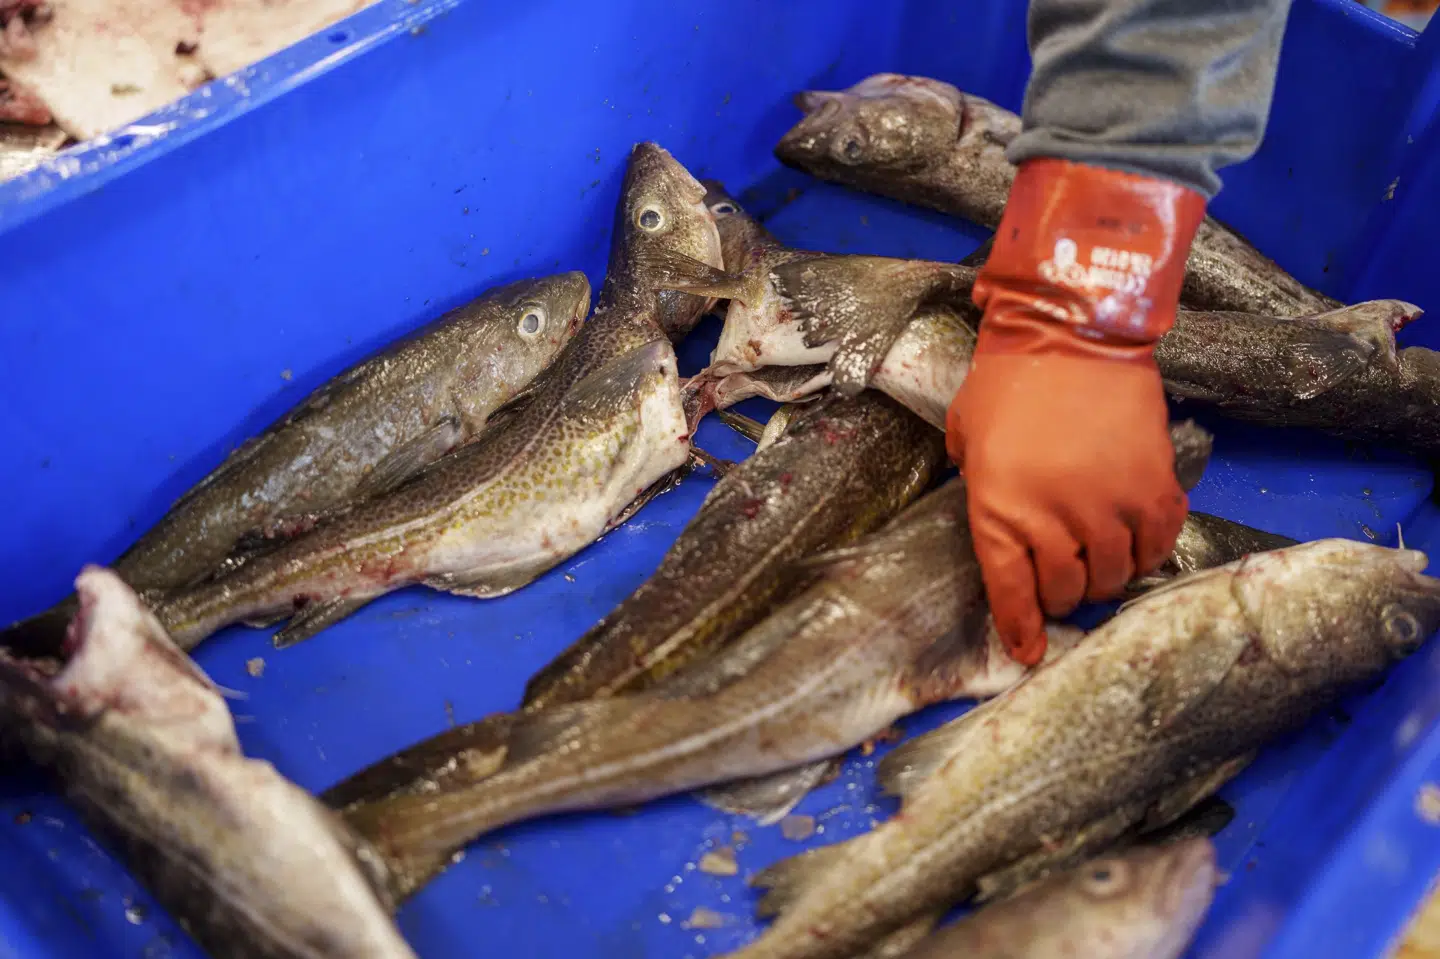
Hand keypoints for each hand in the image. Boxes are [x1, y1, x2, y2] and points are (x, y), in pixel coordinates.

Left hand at [949, 158, 1205, 664]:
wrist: (1073, 328)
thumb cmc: (1008, 376)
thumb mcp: (968, 432)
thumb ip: (976, 478)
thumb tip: (994, 509)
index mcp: (999, 510)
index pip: (1011, 592)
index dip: (1021, 629)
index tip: (1028, 652)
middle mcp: (1054, 520)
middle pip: (1066, 590)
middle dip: (1061, 597)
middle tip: (1061, 584)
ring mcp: (1108, 506)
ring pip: (1114, 575)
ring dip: (1104, 578)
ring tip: (1098, 563)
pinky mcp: (1154, 488)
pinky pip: (1157, 545)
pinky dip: (1147, 553)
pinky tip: (1135, 542)